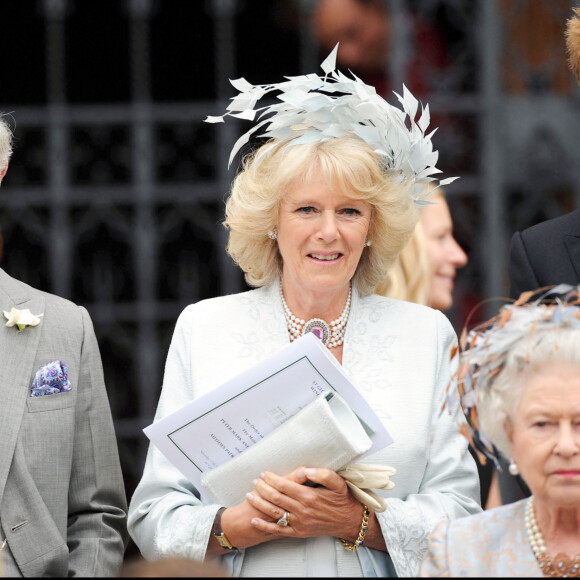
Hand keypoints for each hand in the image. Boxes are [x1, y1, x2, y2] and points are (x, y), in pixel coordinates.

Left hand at [246, 466, 362, 540]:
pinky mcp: (298, 532)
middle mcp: (302, 510)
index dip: (272, 479)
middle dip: (262, 489)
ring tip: (249, 496)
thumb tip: (306, 470)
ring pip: (274, 513)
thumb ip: (322, 474)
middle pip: (276, 498)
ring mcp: (299, 523)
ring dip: (259, 504)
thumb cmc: (342, 499)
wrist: (348, 521)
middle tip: (255, 481)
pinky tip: (255, 520)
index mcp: (309, 496)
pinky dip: (265, 525)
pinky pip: (278, 530)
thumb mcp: (337, 482)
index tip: (264, 473)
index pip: (284, 485)